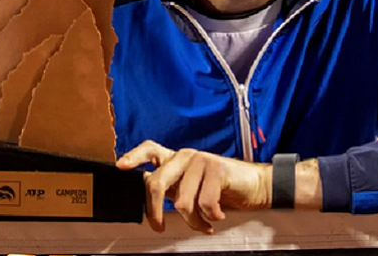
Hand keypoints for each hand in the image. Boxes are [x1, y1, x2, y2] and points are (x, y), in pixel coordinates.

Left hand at [116, 140, 270, 233]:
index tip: (121, 167)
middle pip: (157, 183)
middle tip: (159, 228)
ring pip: (182, 201)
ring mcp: (201, 161)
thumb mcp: (191, 188)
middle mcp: (186, 156)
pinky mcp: (217, 169)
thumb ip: (172, 189)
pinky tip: (217, 216)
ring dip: (193, 221)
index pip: (150, 150)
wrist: (256, 187)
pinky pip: (204, 203)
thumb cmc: (223, 190)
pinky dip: (210, 217)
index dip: (133, 157)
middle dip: (155, 212)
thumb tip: (150, 202)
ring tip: (203, 224)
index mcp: (176, 159)